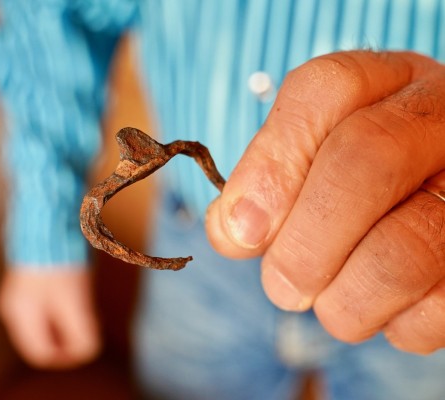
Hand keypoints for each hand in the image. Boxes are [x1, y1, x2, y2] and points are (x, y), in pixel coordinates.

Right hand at [0, 266, 101, 368]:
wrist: (49, 219)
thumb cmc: (60, 260)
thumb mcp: (75, 300)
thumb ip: (80, 330)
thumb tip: (87, 352)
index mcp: (21, 315)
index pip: (41, 353)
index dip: (66, 356)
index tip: (87, 347)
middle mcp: (14, 306)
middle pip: (41, 338)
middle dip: (67, 338)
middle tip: (91, 326)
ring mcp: (19, 291)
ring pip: (43, 322)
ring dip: (66, 323)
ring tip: (87, 309)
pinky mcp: (27, 278)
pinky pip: (42, 305)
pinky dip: (60, 308)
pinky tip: (77, 294)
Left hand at [206, 50, 444, 353]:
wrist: (435, 215)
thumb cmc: (356, 192)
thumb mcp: (310, 168)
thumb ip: (265, 186)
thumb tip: (233, 229)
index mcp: (385, 87)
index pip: (325, 89)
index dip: (272, 163)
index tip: (242, 229)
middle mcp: (439, 120)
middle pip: (365, 158)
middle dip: (304, 243)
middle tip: (281, 286)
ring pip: (403, 249)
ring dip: (343, 301)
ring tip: (328, 305)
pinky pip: (436, 307)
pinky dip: (393, 324)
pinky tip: (385, 307)